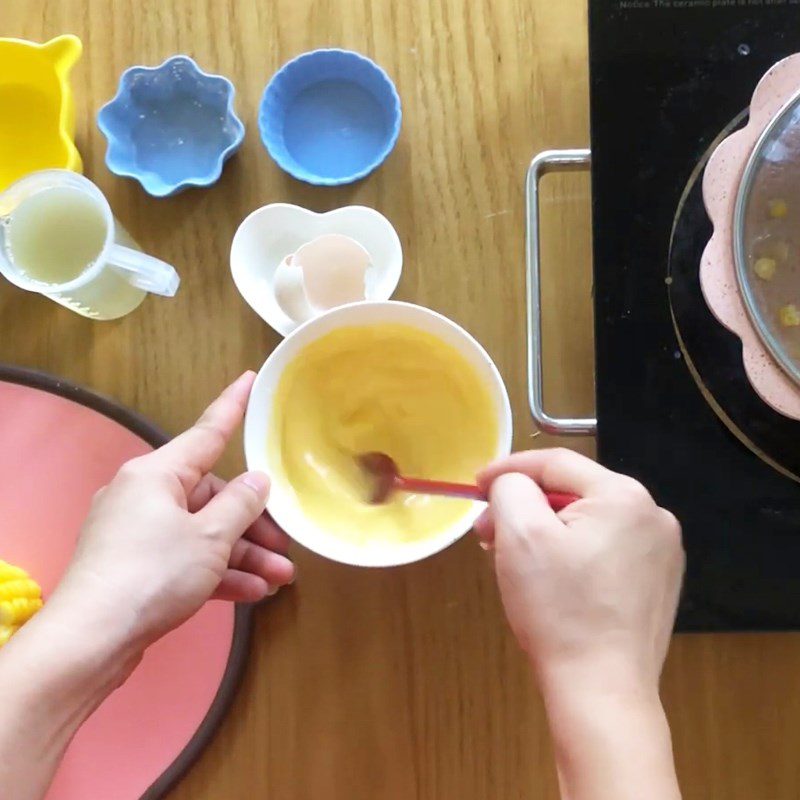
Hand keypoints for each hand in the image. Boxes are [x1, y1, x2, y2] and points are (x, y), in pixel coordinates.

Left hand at [53, 371, 294, 648]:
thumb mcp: (210, 537)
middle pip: (212, 496)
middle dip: (252, 523)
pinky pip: (186, 558)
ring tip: (279, 579)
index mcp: (157, 474)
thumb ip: (241, 505)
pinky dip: (217, 573)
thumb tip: (257, 480)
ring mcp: (137, 533)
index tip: (248, 378)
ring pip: (203, 532)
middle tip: (285, 545)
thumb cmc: (153, 573)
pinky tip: (252, 593)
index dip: (232, 406)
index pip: (206, 432)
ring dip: (242, 555)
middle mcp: (144, 495)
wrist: (91, 641)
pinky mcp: (136, 567)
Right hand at [476, 448, 682, 690]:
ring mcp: (660, 552)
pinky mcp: (656, 583)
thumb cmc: (559, 609)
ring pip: (586, 522)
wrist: (602, 691)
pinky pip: (603, 550)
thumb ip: (511, 489)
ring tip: (511, 559)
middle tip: (487, 533)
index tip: (476, 486)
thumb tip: (512, 484)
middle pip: (572, 493)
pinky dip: (571, 554)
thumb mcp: (521, 535)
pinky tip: (549, 580)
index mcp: (624, 495)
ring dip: (544, 532)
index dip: (508, 469)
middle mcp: (652, 515)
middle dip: (524, 508)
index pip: (555, 463)